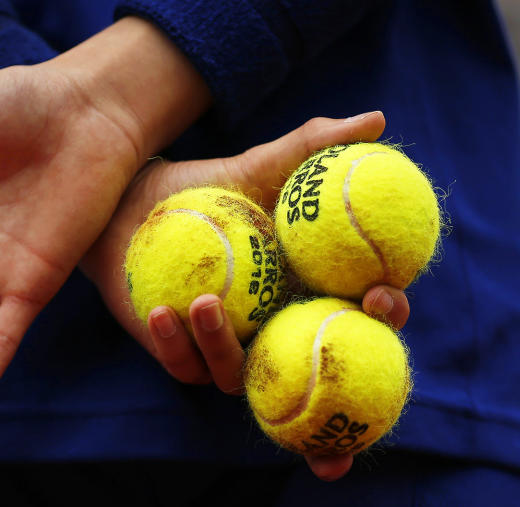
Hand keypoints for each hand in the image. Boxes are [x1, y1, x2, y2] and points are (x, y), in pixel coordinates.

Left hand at [81, 112, 409, 481]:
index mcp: (306, 290)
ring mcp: (228, 347)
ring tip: (205, 302)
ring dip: (223, 346)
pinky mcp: (181, 355)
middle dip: (324, 366)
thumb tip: (376, 120)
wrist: (135, 204)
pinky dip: (174, 343)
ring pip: (237, 373)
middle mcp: (274, 327)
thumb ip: (313, 148)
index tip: (380, 294)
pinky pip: (184, 364)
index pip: (361, 311)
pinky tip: (161, 313)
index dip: (384, 311)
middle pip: (312, 364)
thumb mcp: (259, 164)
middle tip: (313, 330)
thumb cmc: (209, 187)